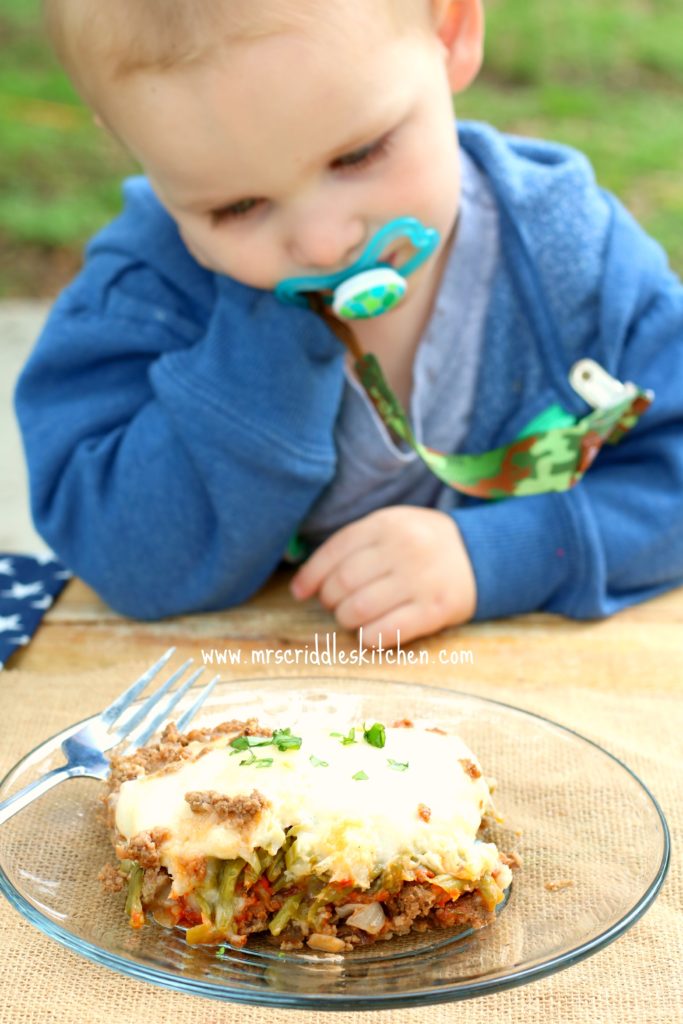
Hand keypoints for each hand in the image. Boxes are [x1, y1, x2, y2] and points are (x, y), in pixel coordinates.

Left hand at [289, 507, 476, 646]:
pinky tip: (369, 634)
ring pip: (359, 610)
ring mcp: (421, 580)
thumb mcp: (391, 526)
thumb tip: (304, 581)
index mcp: (387, 524)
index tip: (300, 592)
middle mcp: (403, 549)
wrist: (480, 556)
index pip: (334, 552)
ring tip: (352, 617)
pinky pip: (387, 632)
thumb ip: (352, 544)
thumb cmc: (421, 544)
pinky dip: (368, 638)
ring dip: (346, 620)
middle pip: (343, 583)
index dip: (311, 576)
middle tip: (336, 604)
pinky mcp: (435, 610)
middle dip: (330, 600)